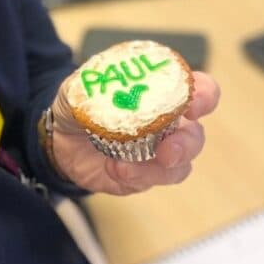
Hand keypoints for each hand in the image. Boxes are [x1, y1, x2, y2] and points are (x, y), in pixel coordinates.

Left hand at [48, 69, 219, 195]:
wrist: (59, 139)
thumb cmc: (81, 105)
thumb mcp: (80, 86)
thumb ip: (89, 81)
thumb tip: (95, 82)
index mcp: (164, 94)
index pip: (200, 91)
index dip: (204, 97)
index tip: (192, 105)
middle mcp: (169, 125)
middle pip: (196, 136)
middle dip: (187, 143)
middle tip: (167, 150)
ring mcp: (158, 154)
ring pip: (179, 166)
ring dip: (159, 169)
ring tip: (127, 167)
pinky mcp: (142, 177)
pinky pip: (148, 181)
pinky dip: (134, 177)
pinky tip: (114, 168)